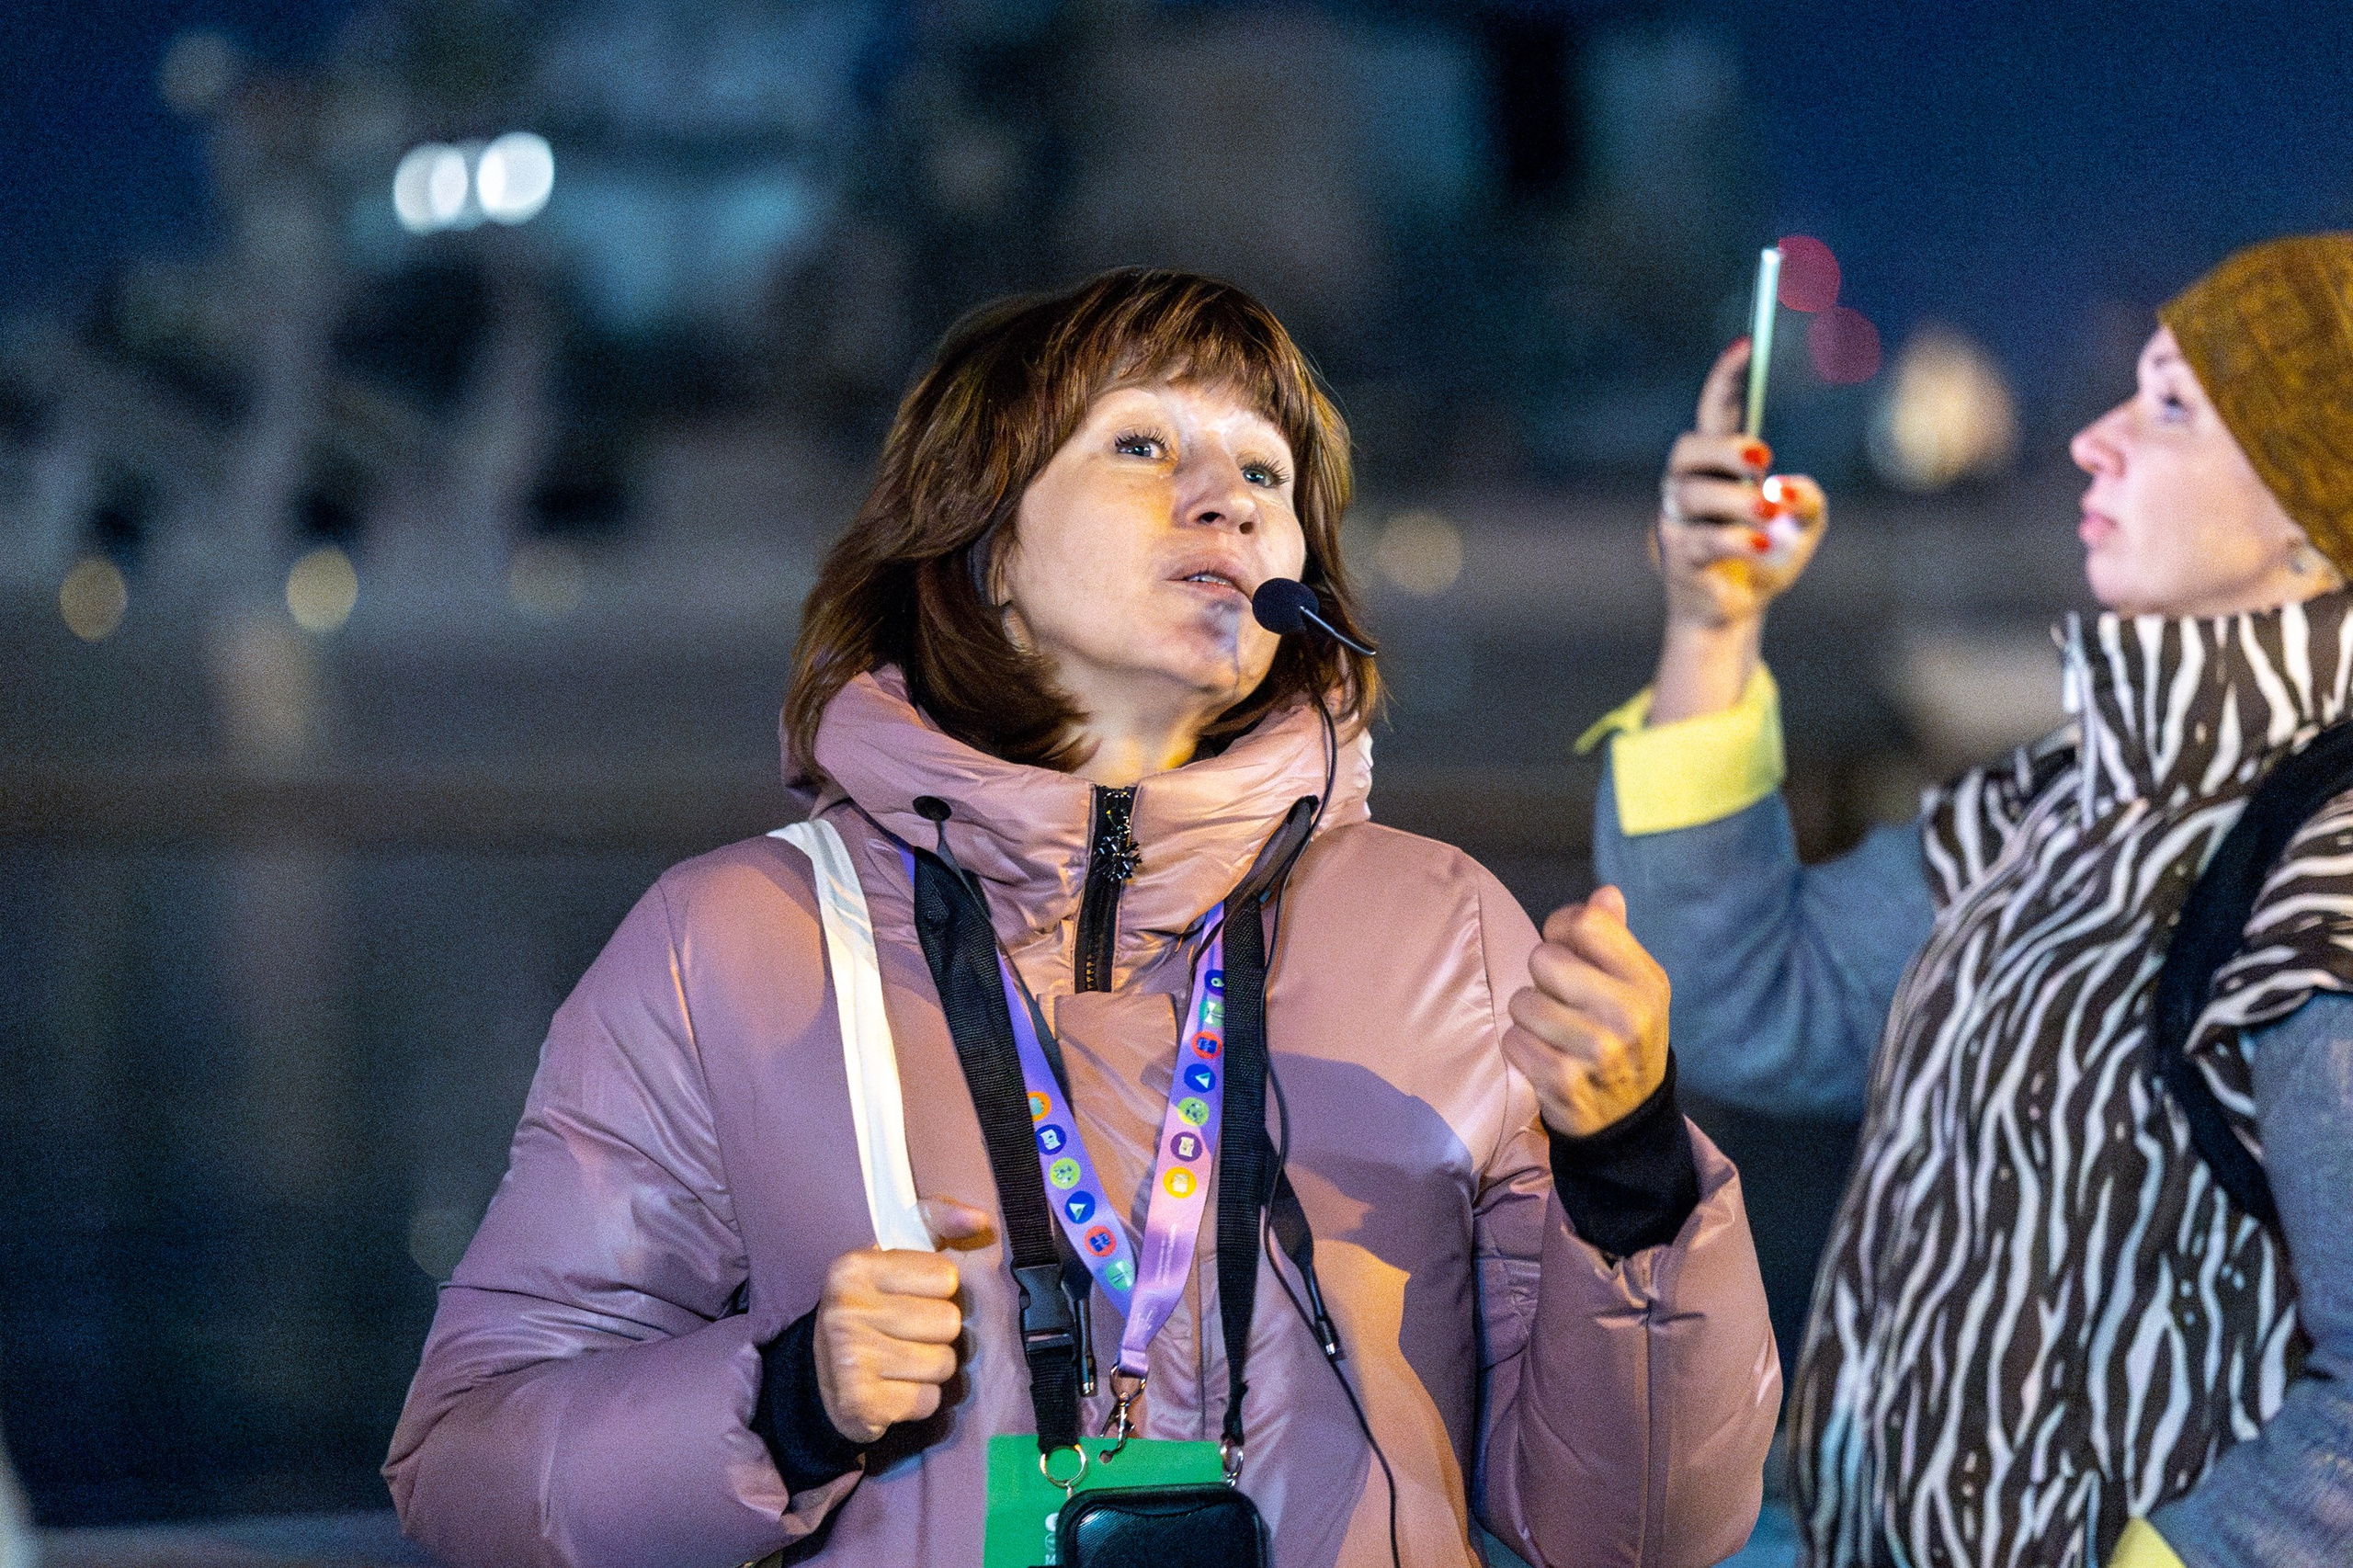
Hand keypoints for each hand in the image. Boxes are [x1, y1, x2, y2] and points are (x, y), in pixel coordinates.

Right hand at [812, 1196, 992, 1443]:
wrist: (821, 1377)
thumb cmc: (872, 1307)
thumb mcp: (895, 1253)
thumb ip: (937, 1223)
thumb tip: (980, 1221)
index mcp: (855, 1267)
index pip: (945, 1277)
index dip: (938, 1291)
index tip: (911, 1296)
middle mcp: (847, 1310)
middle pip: (948, 1322)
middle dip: (938, 1333)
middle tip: (908, 1334)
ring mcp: (850, 1358)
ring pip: (944, 1363)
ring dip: (931, 1368)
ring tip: (902, 1362)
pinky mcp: (860, 1402)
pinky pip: (928, 1400)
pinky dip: (919, 1399)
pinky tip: (895, 1388)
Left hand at [1503, 887, 1671, 1138]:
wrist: (1628, 1117)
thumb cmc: (1624, 1037)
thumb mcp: (1635, 987)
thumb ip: (1614, 937)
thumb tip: (1605, 893)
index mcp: (1647, 980)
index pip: (1586, 922)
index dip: (1562, 930)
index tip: (1569, 951)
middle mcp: (1627, 1012)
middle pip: (1544, 959)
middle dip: (1543, 979)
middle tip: (1563, 1002)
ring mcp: (1596, 1049)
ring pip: (1521, 1001)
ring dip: (1529, 1016)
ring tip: (1555, 1033)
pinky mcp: (1562, 1080)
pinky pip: (1512, 1039)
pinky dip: (1521, 1047)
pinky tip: (1545, 1057)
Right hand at [1656, 338, 1827, 634]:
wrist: (1735, 613)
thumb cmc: (1765, 557)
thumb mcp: (1804, 525)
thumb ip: (1809, 500)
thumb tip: (1788, 489)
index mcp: (1719, 468)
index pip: (1715, 413)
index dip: (1726, 379)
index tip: (1747, 345)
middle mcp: (1689, 486)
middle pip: (1687, 449)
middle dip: (1723, 447)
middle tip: (1764, 457)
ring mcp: (1677, 521)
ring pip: (1692, 494)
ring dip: (1738, 501)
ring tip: (1771, 514)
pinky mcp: (1677, 556)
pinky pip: (1702, 539)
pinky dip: (1737, 539)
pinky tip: (1764, 544)